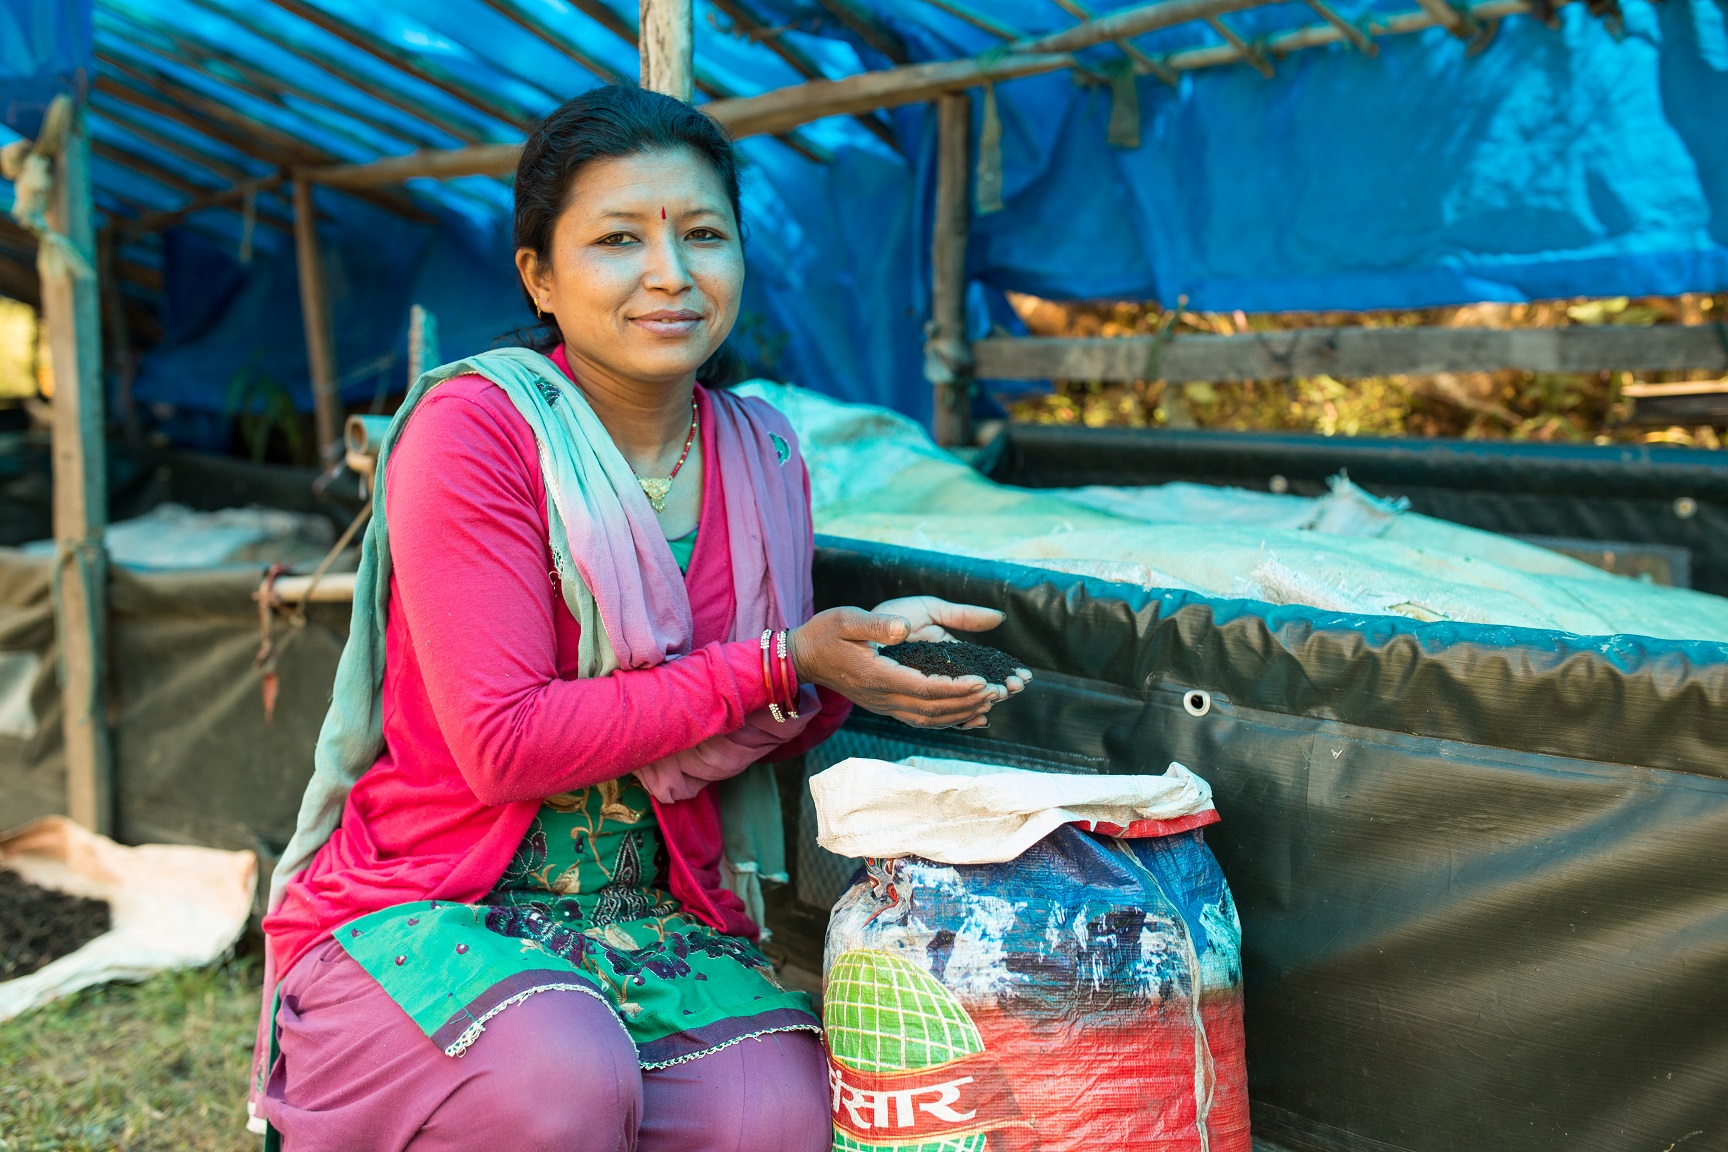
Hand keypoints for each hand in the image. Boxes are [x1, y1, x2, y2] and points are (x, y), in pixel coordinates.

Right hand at [787, 600, 1028, 729]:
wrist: (802, 657)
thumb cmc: (825, 632)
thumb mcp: (847, 619)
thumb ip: (877, 624)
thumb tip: (904, 627)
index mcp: (877, 676)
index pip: (925, 689)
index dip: (956, 688)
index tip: (983, 682)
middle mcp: (882, 697)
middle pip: (933, 709)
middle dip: (967, 703)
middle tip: (998, 693)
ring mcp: (883, 705)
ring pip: (929, 719)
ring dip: (961, 714)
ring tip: (989, 705)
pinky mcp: (885, 705)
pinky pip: (920, 719)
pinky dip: (946, 721)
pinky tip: (967, 717)